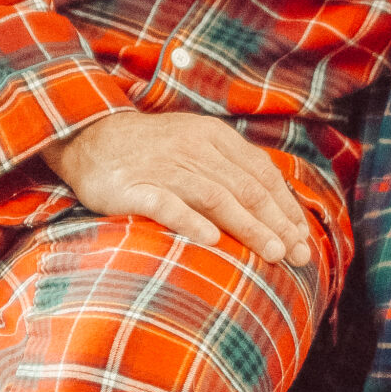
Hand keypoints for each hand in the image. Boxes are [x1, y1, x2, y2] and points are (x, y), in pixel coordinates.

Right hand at [45, 110, 312, 266]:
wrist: (87, 136)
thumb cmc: (150, 151)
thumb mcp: (194, 146)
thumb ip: (230, 169)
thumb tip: (273, 207)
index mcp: (214, 137)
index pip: (261, 174)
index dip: (286, 207)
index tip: (303, 238)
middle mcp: (194, 149)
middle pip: (246, 188)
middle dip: (277, 223)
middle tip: (299, 255)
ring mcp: (165, 167)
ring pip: (216, 197)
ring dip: (248, 227)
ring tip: (272, 254)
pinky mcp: (134, 186)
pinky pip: (167, 204)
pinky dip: (190, 221)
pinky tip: (211, 241)